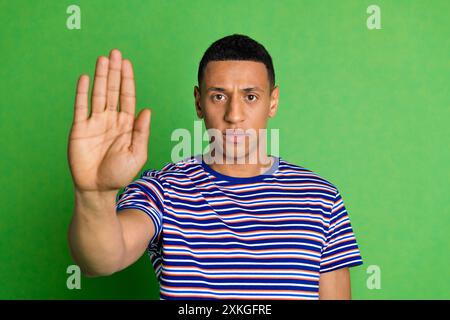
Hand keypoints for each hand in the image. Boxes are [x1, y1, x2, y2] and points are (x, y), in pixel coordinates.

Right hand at [67, 49, 150, 192]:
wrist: (97, 188)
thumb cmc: (119, 173)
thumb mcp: (137, 153)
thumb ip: (141, 132)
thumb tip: (147, 110)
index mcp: (126, 124)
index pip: (127, 97)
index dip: (127, 80)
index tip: (127, 64)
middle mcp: (111, 119)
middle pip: (112, 90)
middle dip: (114, 72)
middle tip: (115, 53)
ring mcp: (95, 122)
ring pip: (98, 94)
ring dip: (100, 77)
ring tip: (102, 59)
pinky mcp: (80, 128)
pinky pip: (81, 107)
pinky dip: (82, 92)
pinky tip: (85, 78)